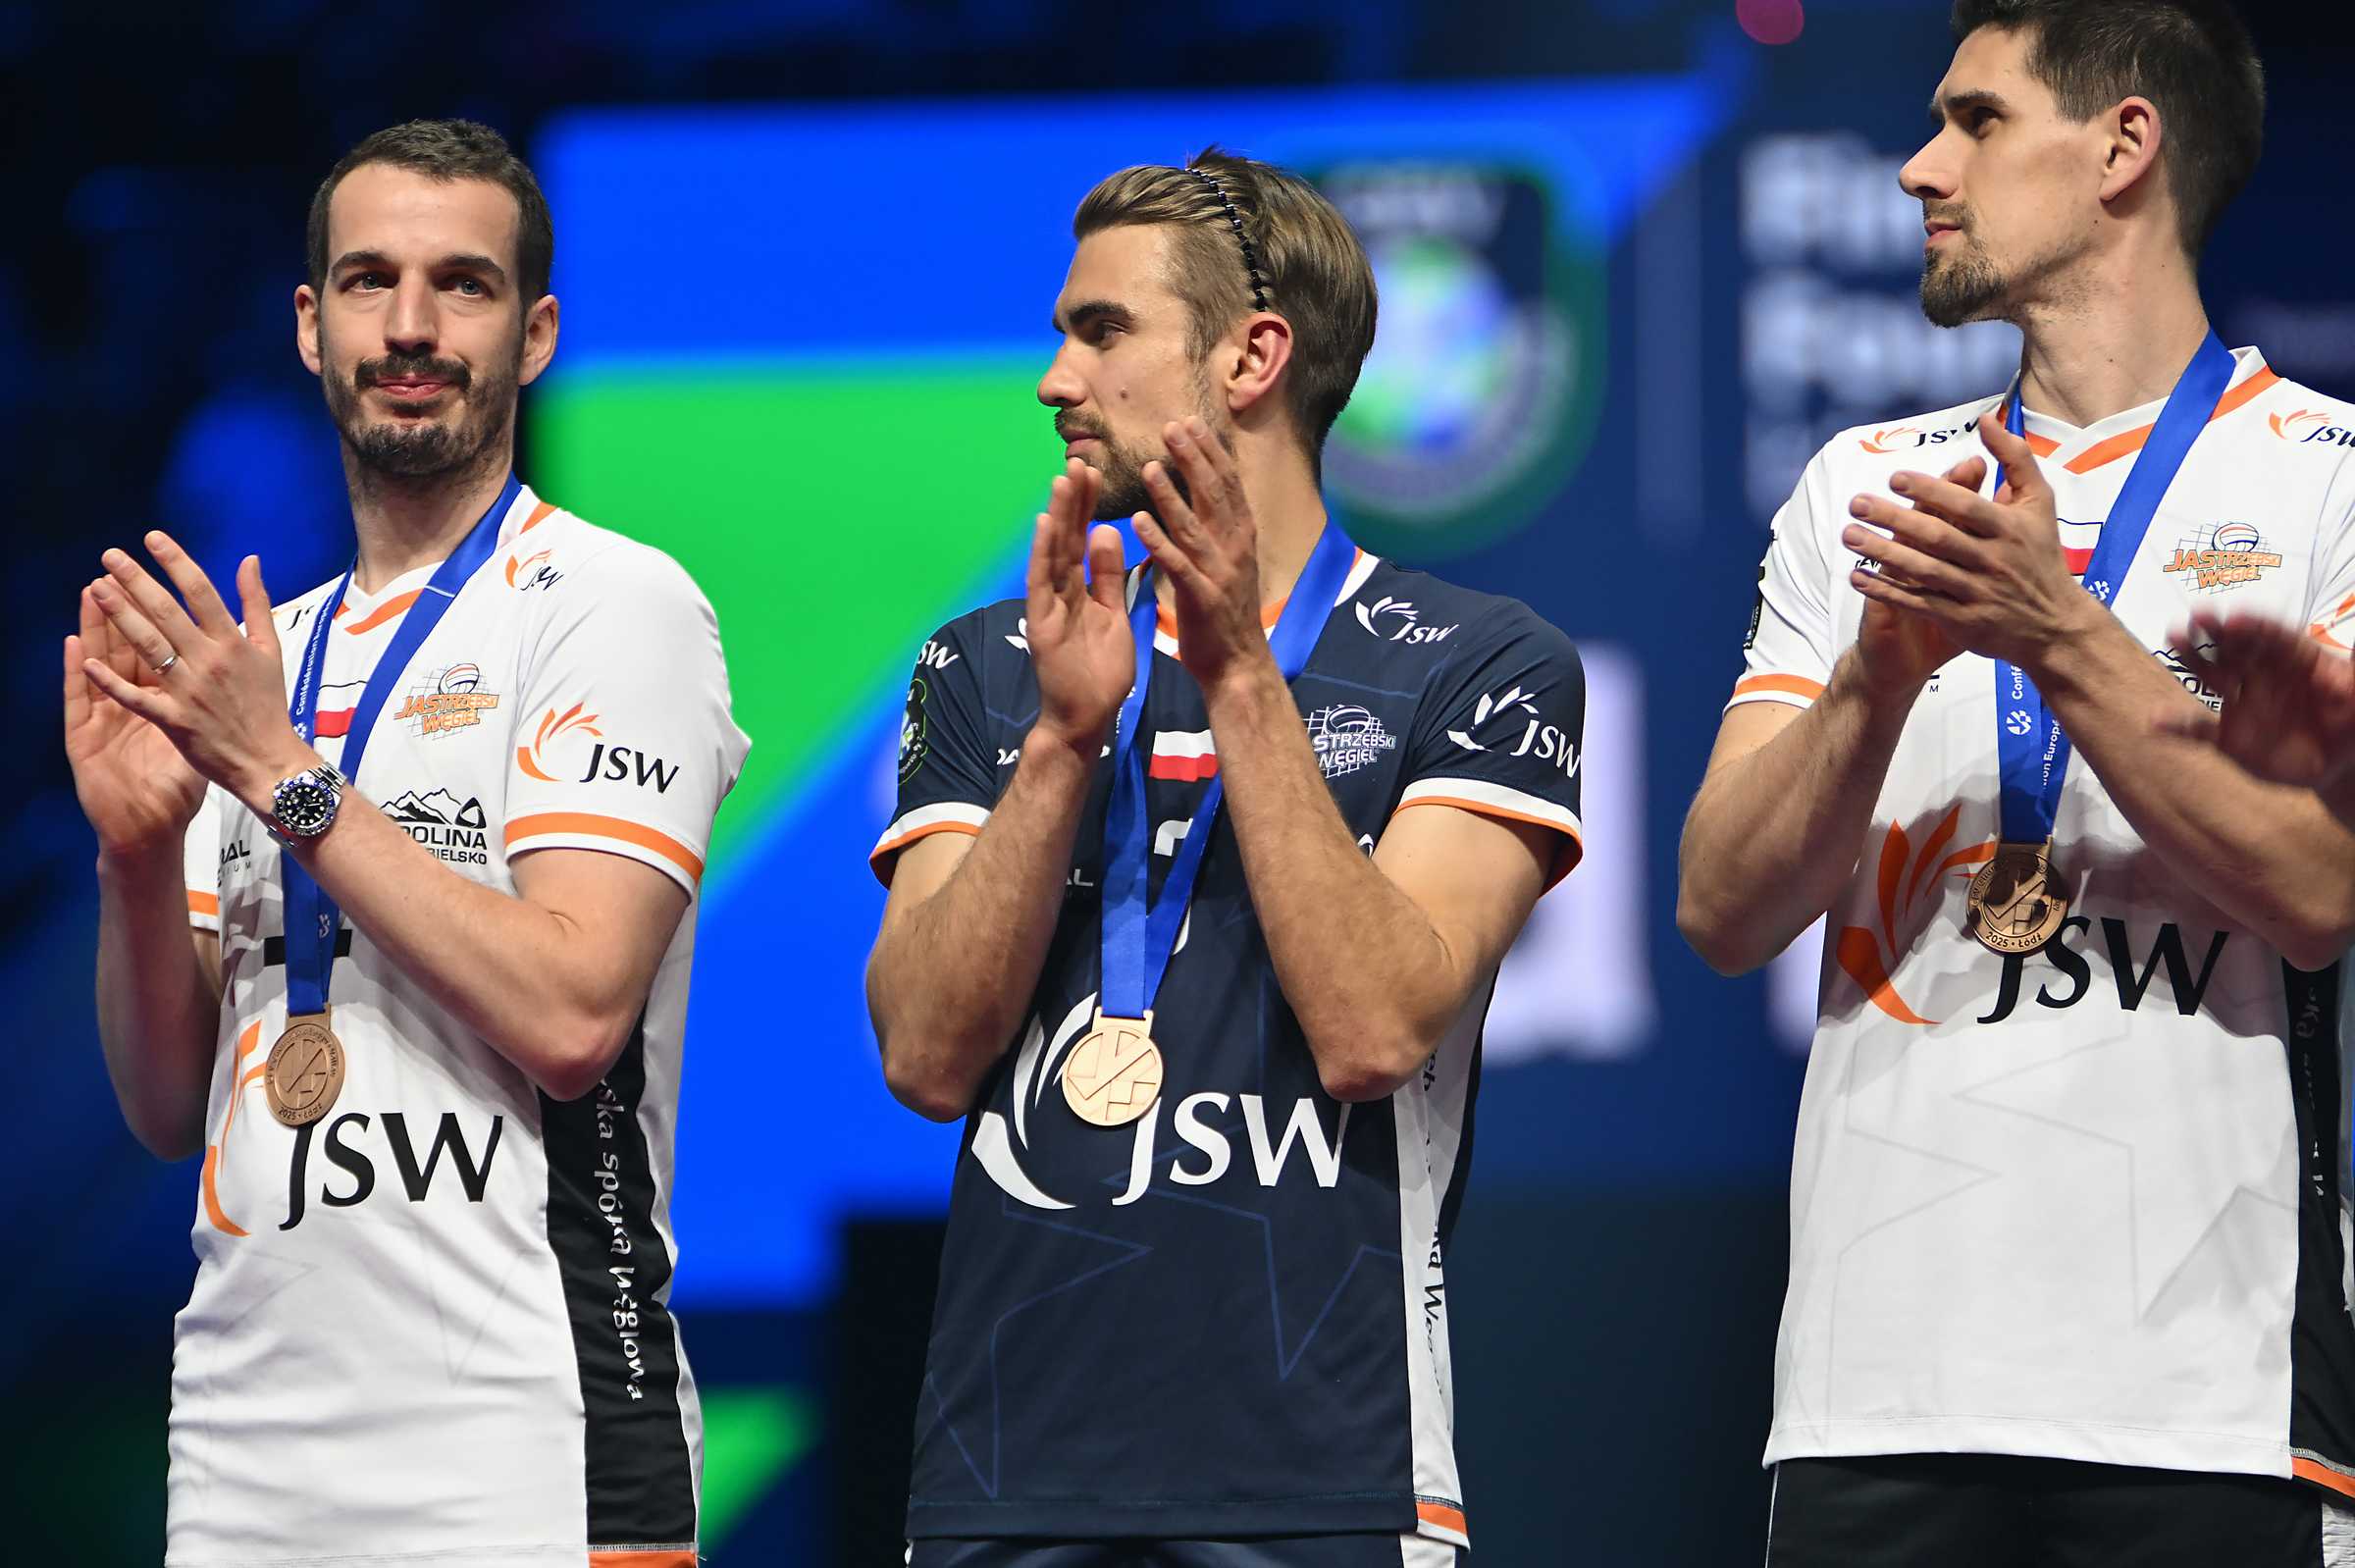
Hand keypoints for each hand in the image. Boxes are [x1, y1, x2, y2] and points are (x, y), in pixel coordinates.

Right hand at [65, 579, 205, 859]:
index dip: (157, 612)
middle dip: (124, 606)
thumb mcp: (201, 735)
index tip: (158, 576)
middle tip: (114, 566)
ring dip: (97, 629)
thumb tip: (236, 667)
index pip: (157, 645)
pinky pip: (87, 705)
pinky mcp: (90, 741)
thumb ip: (213, 698)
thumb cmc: (180, 781)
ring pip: (103, 665)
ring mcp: (107, 718)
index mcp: (159, 697)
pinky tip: (78, 653)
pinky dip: (84, 677)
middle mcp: (131, 701)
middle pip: (127, 646)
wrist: (154, 827)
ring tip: (92, 593)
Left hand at [80, 533, 313, 814]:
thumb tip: (249, 560)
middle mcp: (209, 661)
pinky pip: (138, 697)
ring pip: (149, 646)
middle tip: (110, 556)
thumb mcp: (271, 650)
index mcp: (233, 643)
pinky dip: (113, 681)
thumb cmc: (269, 705)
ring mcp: (189, 691)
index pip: (201, 592)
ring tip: (97, 589)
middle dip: (136, 581)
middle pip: (167, 613)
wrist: (270, 762)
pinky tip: (90, 661)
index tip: (152, 538)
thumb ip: (258, 604)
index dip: (175, 562)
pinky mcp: (174, 720)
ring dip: (120, 616)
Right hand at [1025, 460, 1132, 751]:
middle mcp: (1059, 591)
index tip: (1095, 473)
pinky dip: (1042, 554)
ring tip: (1062, 480)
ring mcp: (1047, 606)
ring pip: (1052, 554)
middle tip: (1079, 462)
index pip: (1082, 540)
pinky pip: (1042, 584)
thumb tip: (1108, 531)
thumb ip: (1109, 576)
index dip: (1088, 508)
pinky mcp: (1041, 624)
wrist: (1088, 717)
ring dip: (1056, 517)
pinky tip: (1046, 524)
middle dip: (1073, 502)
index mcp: (1079, 589)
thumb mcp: (1114, 613)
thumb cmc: (1101, 670)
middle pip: (1066, 539)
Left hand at [1133, 415, 1270, 694]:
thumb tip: (1208, 494)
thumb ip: (1220, 528)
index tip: (1191, 422)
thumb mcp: (1229, 562)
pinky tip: (1138, 521)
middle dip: (1193, 458)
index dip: (1210, 452)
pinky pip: (1176, 564)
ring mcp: (1220, 573)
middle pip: (1214, 495)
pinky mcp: (1201, 597)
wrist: (1239, 665)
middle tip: (1171, 426)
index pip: (1227, 484)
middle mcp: (1235, 548)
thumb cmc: (1227, 612)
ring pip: (1194, 525)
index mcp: (1241, 537)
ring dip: (1171, 494)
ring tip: (1149, 466)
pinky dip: (1159, 541)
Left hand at [1842, 413, 2100, 672]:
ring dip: (1883, 554)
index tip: (1894, 477)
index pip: (1966, 506)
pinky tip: (1857, 577)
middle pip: (1938, 537)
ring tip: (1848, 535)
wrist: (2055, 624)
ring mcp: (1977, 593)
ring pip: (1923, 571)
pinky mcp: (1962, 622)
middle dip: (1894, 519)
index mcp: (2010, 528)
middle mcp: (1993, 560)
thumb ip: (2015, 458)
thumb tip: (1985, 419)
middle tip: (1856, 503)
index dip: (1931, 491)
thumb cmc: (2041, 553)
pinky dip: (1887, 592)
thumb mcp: (2039, 502)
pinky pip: (1918, 604)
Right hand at [2161, 608, 2354, 789]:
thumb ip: (2354, 666)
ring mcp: (2243, 705)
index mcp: (2296, 661)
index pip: (2274, 638)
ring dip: (2193, 658)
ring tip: (2174, 637)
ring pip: (2213, 676)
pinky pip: (2199, 730)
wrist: (2336, 764)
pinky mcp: (2229, 737)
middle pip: (2237, 649)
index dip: (2255, 628)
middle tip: (2197, 616)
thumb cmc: (2351, 720)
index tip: (2235, 618)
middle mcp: (2264, 677)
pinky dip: (2177, 726)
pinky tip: (2155, 722)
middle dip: (2217, 632)